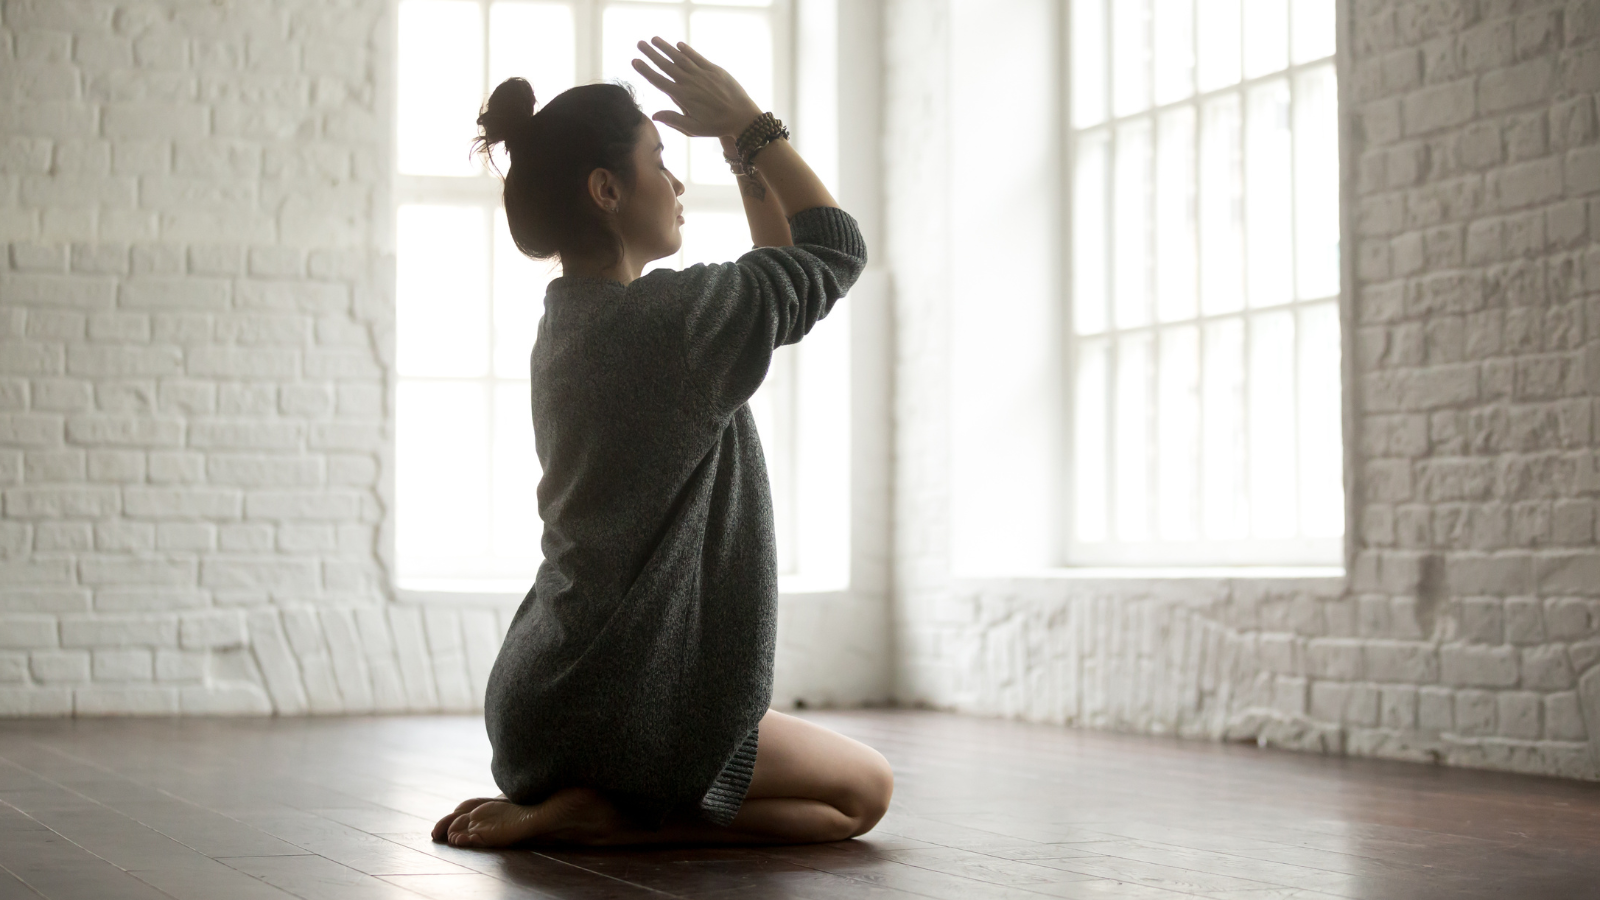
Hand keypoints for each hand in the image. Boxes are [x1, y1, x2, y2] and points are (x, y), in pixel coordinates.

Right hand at [631, 37, 762, 138]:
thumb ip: (673, 120)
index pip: (659, 80)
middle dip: (652, 54)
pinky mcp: (714, 70)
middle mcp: (690, 82)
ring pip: (680, 57)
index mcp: (683, 96)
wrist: (742, 116)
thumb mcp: (694, 129)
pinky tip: (678, 44)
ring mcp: (702, 74)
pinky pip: (697, 57)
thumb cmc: (717, 126)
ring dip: (666, 48)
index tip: (635, 61)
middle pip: (666, 65)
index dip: (646, 70)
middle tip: (639, 44)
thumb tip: (654, 115)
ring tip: (654, 39)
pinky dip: (687, 50)